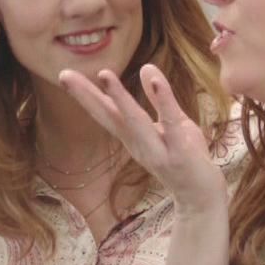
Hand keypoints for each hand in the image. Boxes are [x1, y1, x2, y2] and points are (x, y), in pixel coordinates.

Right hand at [57, 64, 223, 213]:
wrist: (200, 197)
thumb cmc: (185, 158)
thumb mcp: (171, 123)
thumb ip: (157, 98)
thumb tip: (145, 67)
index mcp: (132, 137)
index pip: (106, 112)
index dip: (85, 95)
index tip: (64, 76)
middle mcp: (138, 144)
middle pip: (109, 116)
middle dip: (87, 96)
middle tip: (64, 75)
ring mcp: (158, 150)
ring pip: (135, 121)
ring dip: (120, 98)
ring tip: (103, 73)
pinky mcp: (180, 152)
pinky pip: (171, 124)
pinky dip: (163, 101)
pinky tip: (155, 80)